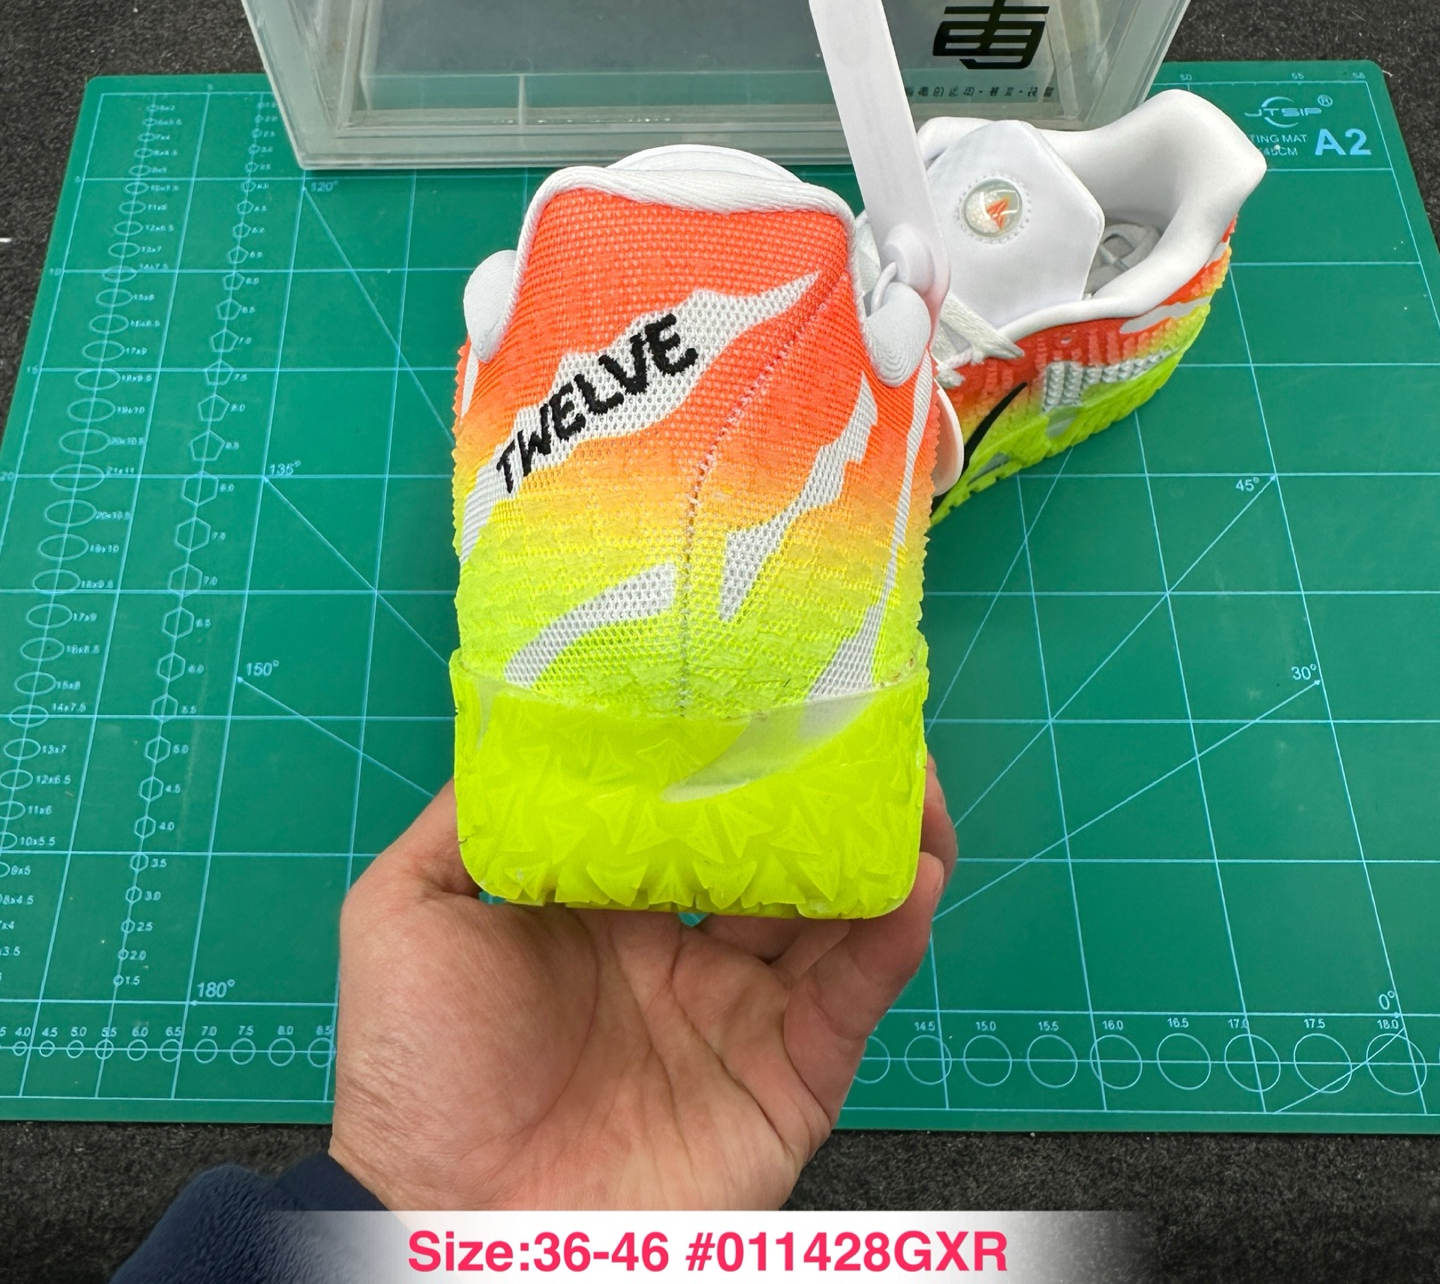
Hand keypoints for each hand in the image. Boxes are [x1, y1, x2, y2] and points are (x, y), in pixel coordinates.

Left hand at [329, 763, 955, 1209]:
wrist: (446, 1226)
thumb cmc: (416, 1073)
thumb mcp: (406, 913)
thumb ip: (465, 817)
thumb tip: (520, 724)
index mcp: (610, 907)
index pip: (690, 811)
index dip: (731, 752)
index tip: (766, 685)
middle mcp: (684, 952)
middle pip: (778, 853)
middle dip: (826, 789)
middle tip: (864, 722)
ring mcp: (739, 1015)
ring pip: (834, 915)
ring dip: (881, 846)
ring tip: (914, 784)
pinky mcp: (784, 1083)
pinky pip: (851, 1000)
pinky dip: (890, 938)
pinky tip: (912, 876)